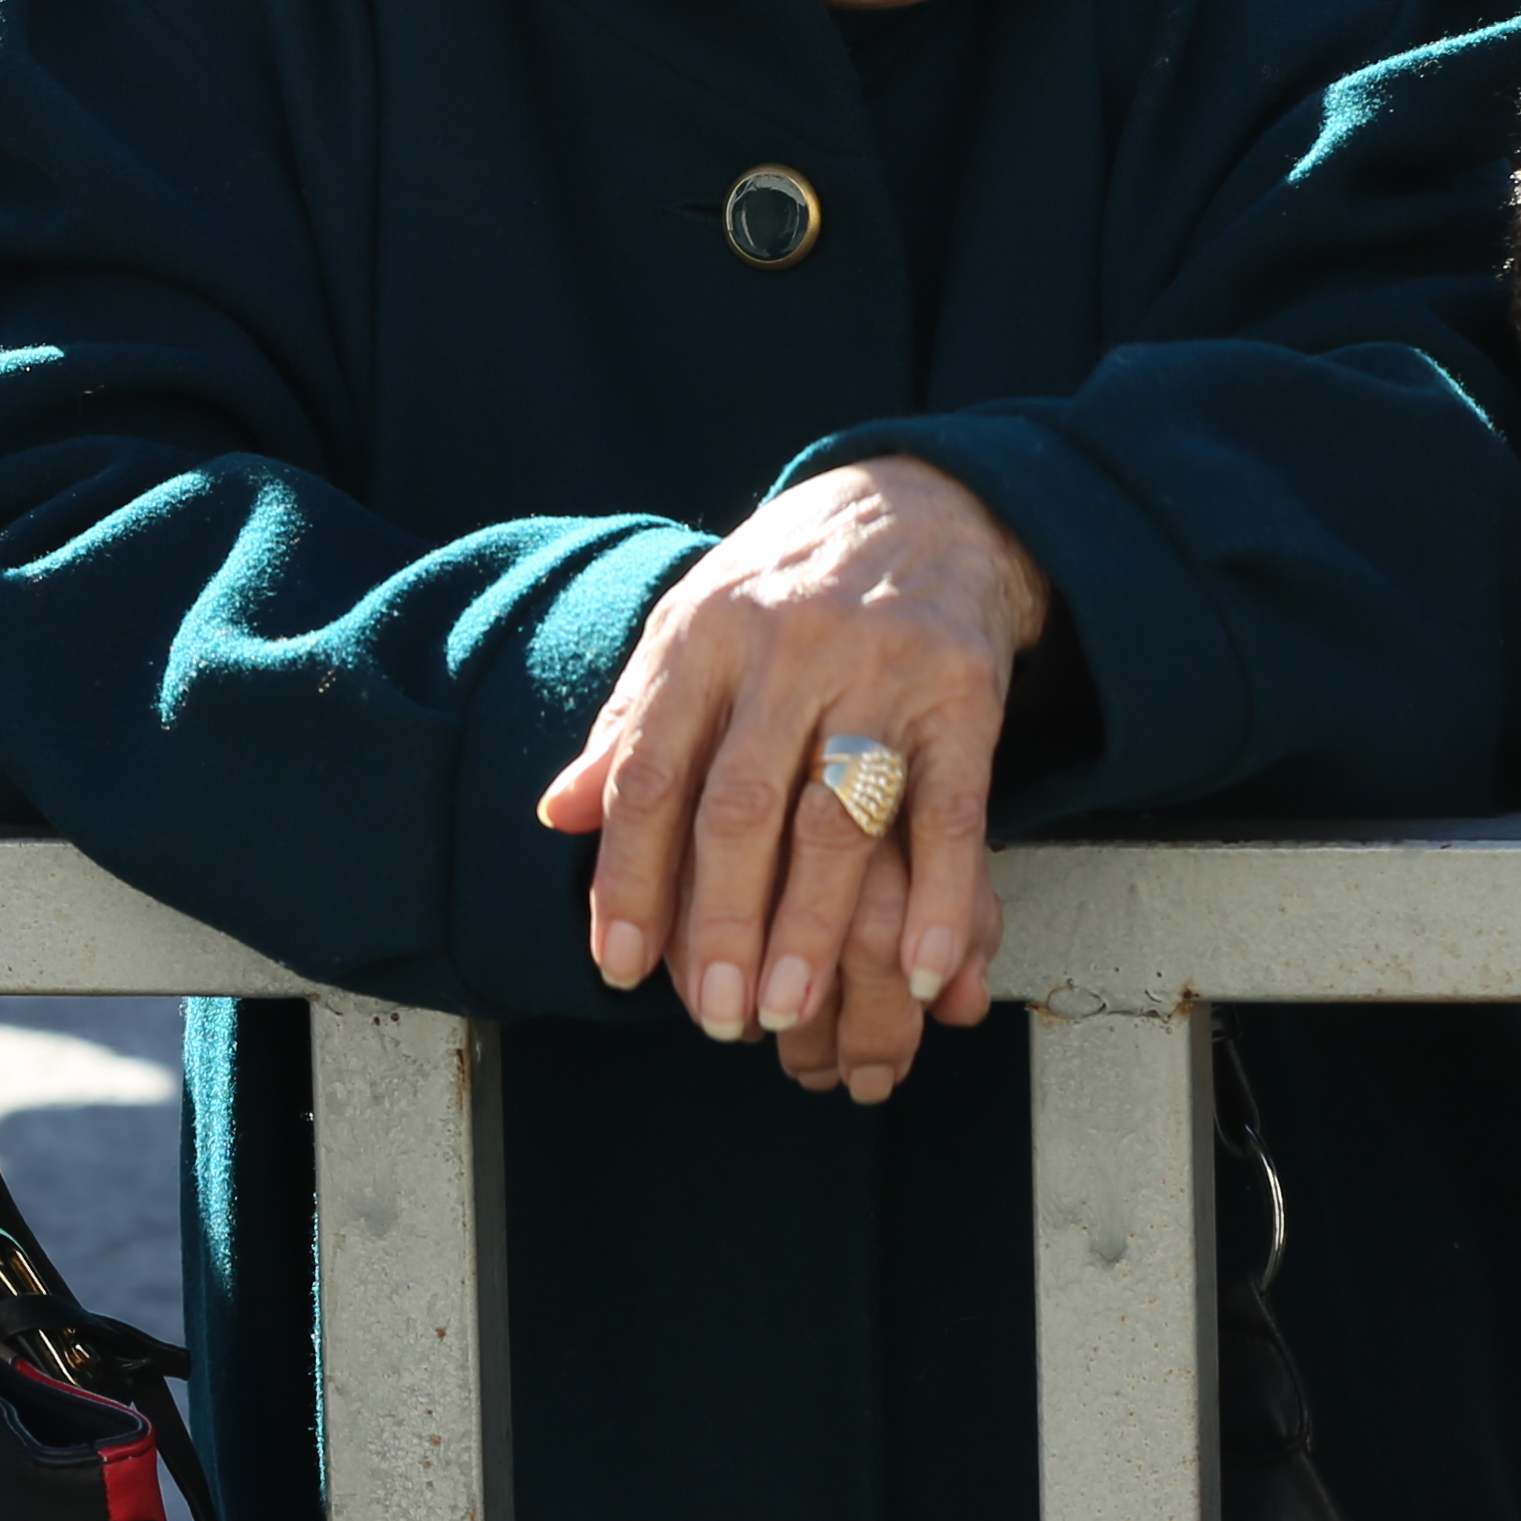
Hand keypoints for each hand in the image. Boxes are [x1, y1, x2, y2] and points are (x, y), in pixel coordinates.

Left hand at [534, 459, 1047, 1105]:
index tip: (618, 968)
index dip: (628, 878)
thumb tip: (555, 814)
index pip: (649, 774)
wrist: (922, 502)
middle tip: (716, 1018)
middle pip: (741, 808)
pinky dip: (942, 898)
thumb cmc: (787, 588)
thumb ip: (633, 723)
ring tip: (789, 1015)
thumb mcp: (695, 629)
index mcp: (703, 637)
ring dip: (812, 931)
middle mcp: (787, 648)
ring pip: (837, 820)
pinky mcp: (964, 691)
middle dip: (721, 925)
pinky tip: (926, 971)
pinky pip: (952, 810)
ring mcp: (881, 668)